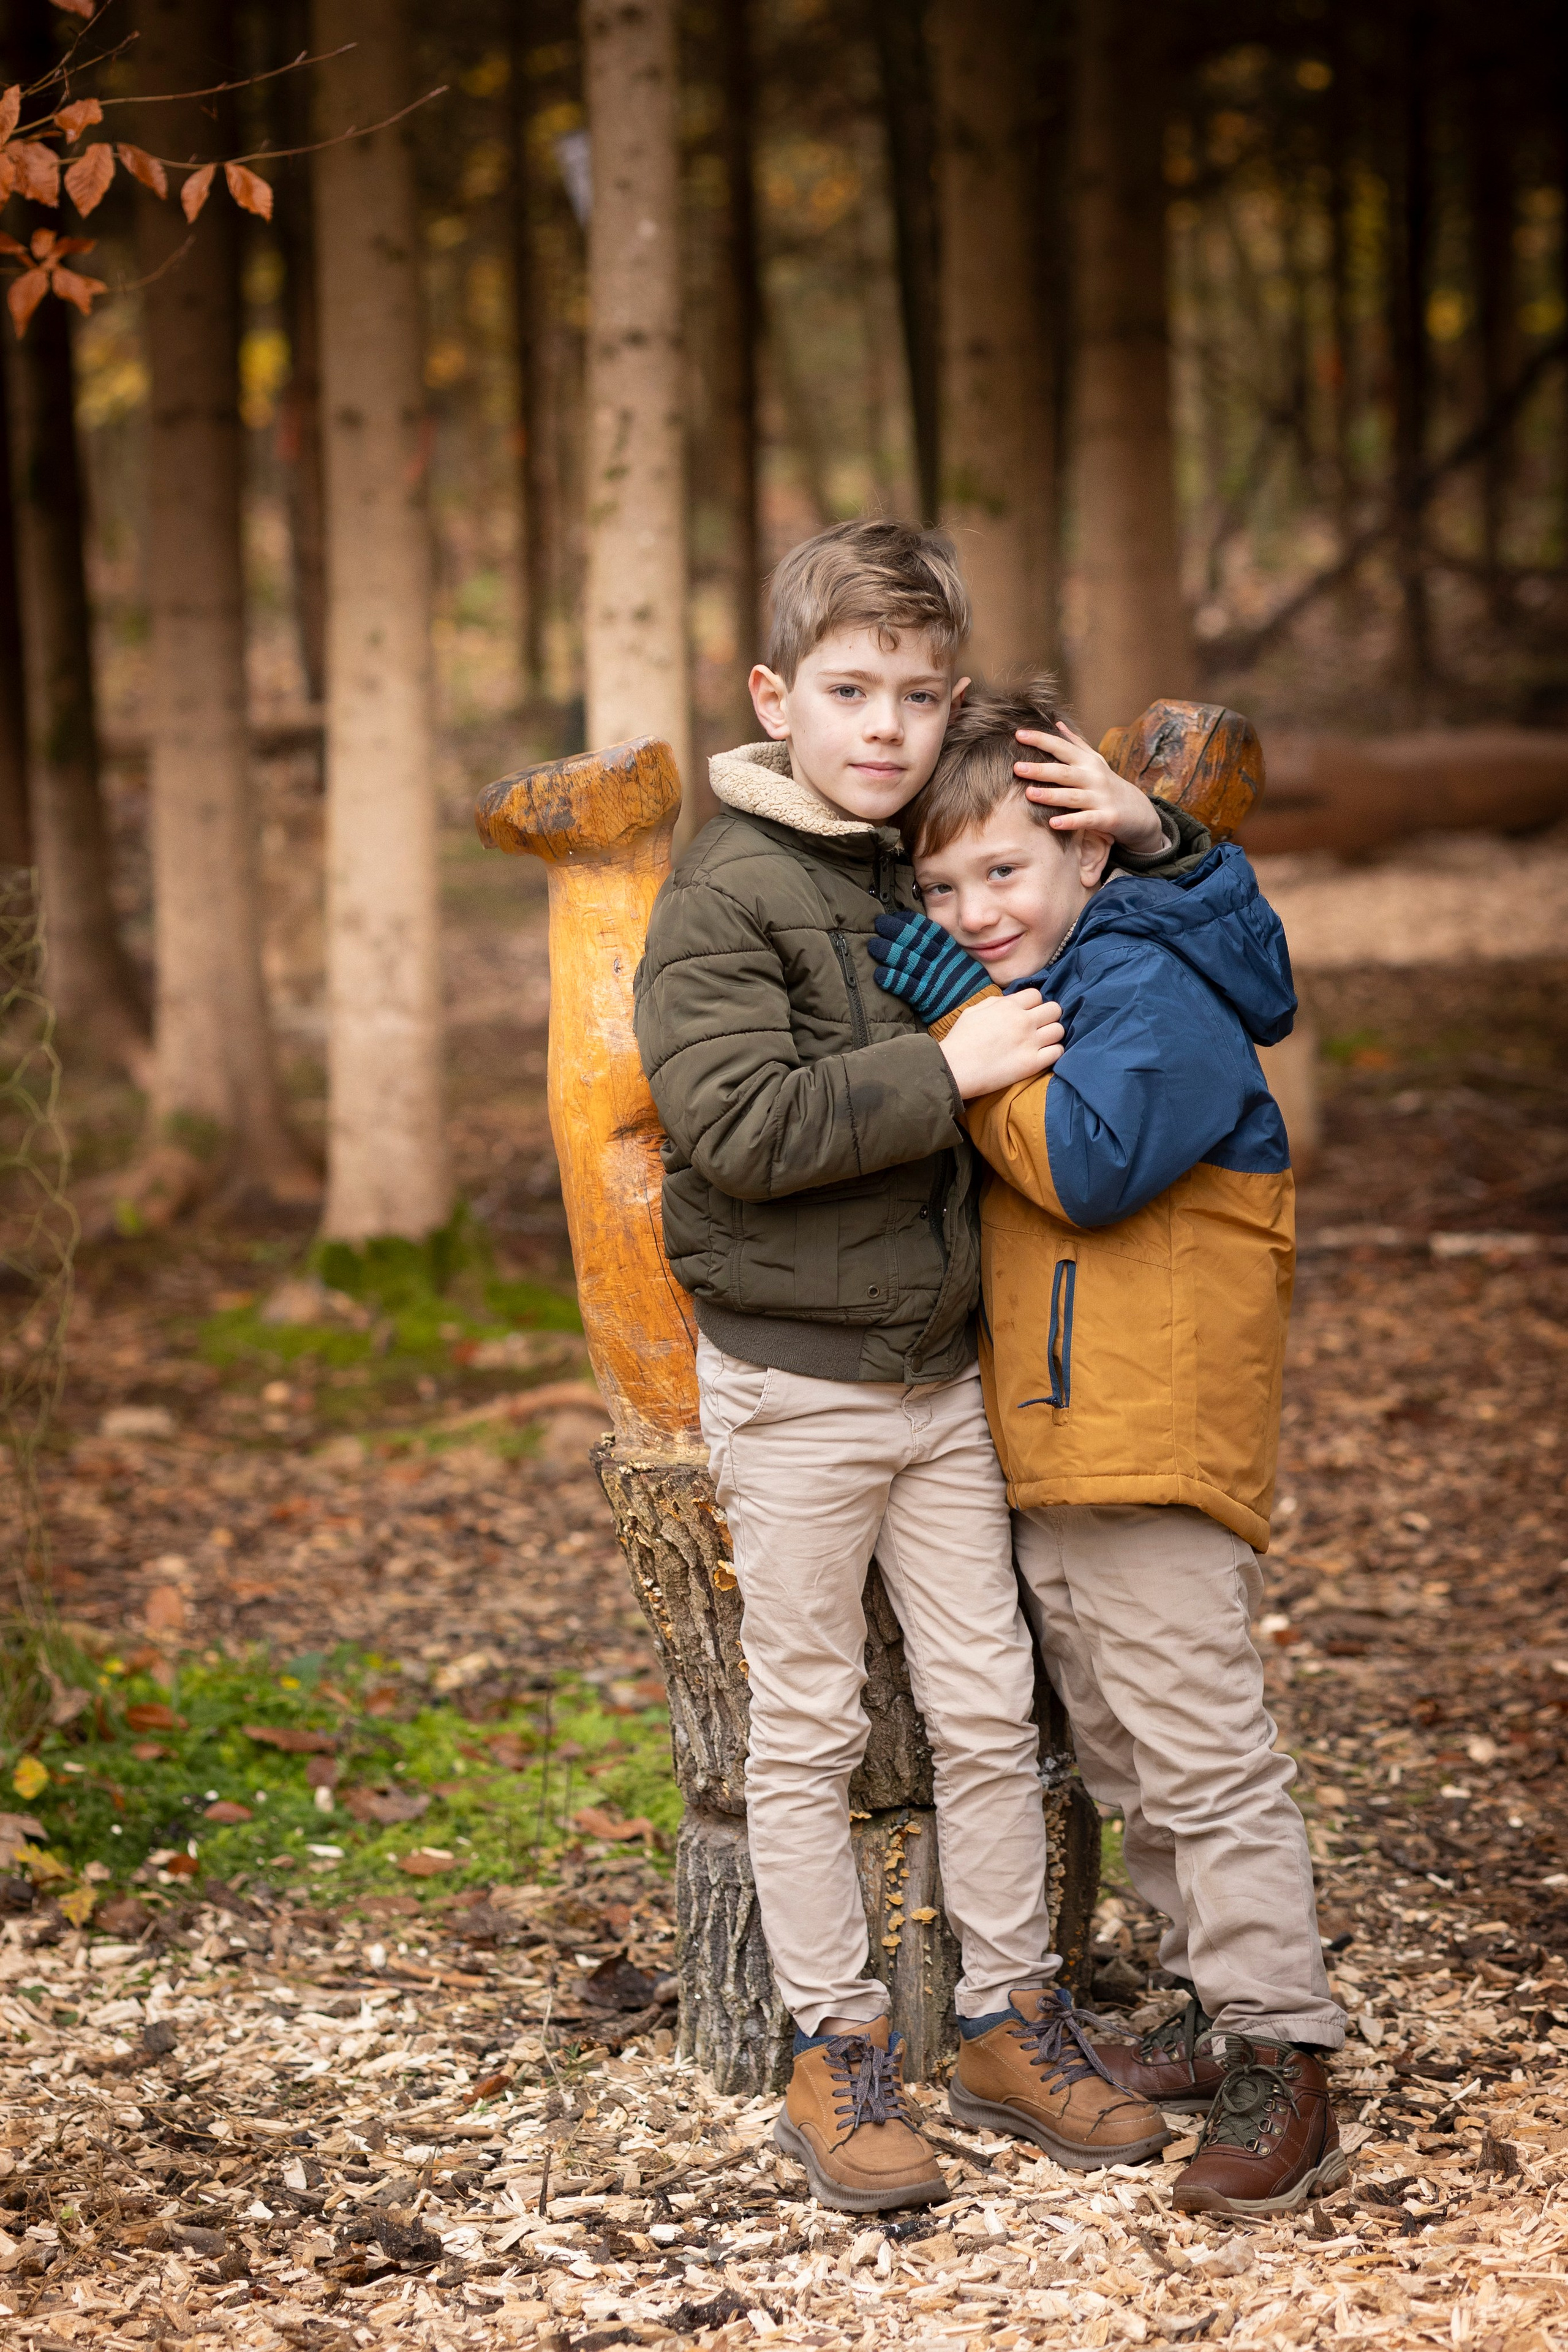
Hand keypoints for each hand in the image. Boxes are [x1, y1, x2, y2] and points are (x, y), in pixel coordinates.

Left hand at [868, 908, 991, 1021]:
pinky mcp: (926, 998)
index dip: (912, 921)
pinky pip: (906, 986)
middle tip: (879, 923)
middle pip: (916, 942)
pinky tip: (879, 975)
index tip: (898, 915)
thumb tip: (921, 935)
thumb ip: (942, 949)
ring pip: (908, 961)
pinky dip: (892, 980)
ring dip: (888, 952)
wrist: (975, 1010)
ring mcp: (933, 979)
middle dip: (896, 930)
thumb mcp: (959, 961)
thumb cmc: (964, 985)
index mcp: (950, 951)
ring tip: (873, 945)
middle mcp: (941, 961)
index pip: (929, 930)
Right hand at [939, 989, 1064, 1099]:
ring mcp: (1030, 1042)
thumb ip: (997, 1002)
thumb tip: (1013, 1001)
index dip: (1034, 1004)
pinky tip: (1043, 1055)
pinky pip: (1058, 1052)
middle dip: (1048, 1016)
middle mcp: (1023, 1021)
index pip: (1037, 995)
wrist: (954, 1068)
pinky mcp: (1032, 1063)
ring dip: (1053, 1034)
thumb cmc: (960, 1039)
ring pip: (1059, 1030)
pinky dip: (1054, 1052)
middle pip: (1054, 1009)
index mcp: (1008, 1006)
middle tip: (1039, 1026)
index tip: (1028, 1013)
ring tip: (1042, 1041)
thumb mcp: (975, 1010)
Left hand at [1014, 720, 1165, 855]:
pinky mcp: (1107, 818)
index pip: (1061, 747)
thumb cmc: (1109, 784)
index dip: (1041, 740)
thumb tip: (1057, 723)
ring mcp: (1101, 798)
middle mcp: (1094, 777)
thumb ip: (1075, 743)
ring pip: (1073, 796)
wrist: (1139, 811)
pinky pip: (1087, 820)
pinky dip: (1071, 822)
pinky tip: (1053, 823)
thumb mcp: (1095, 761)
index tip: (1018, 734)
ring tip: (1029, 793)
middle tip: (1017, 767)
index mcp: (1087, 762)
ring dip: (1051, 795)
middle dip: (1041, 769)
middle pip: (1064, 772)